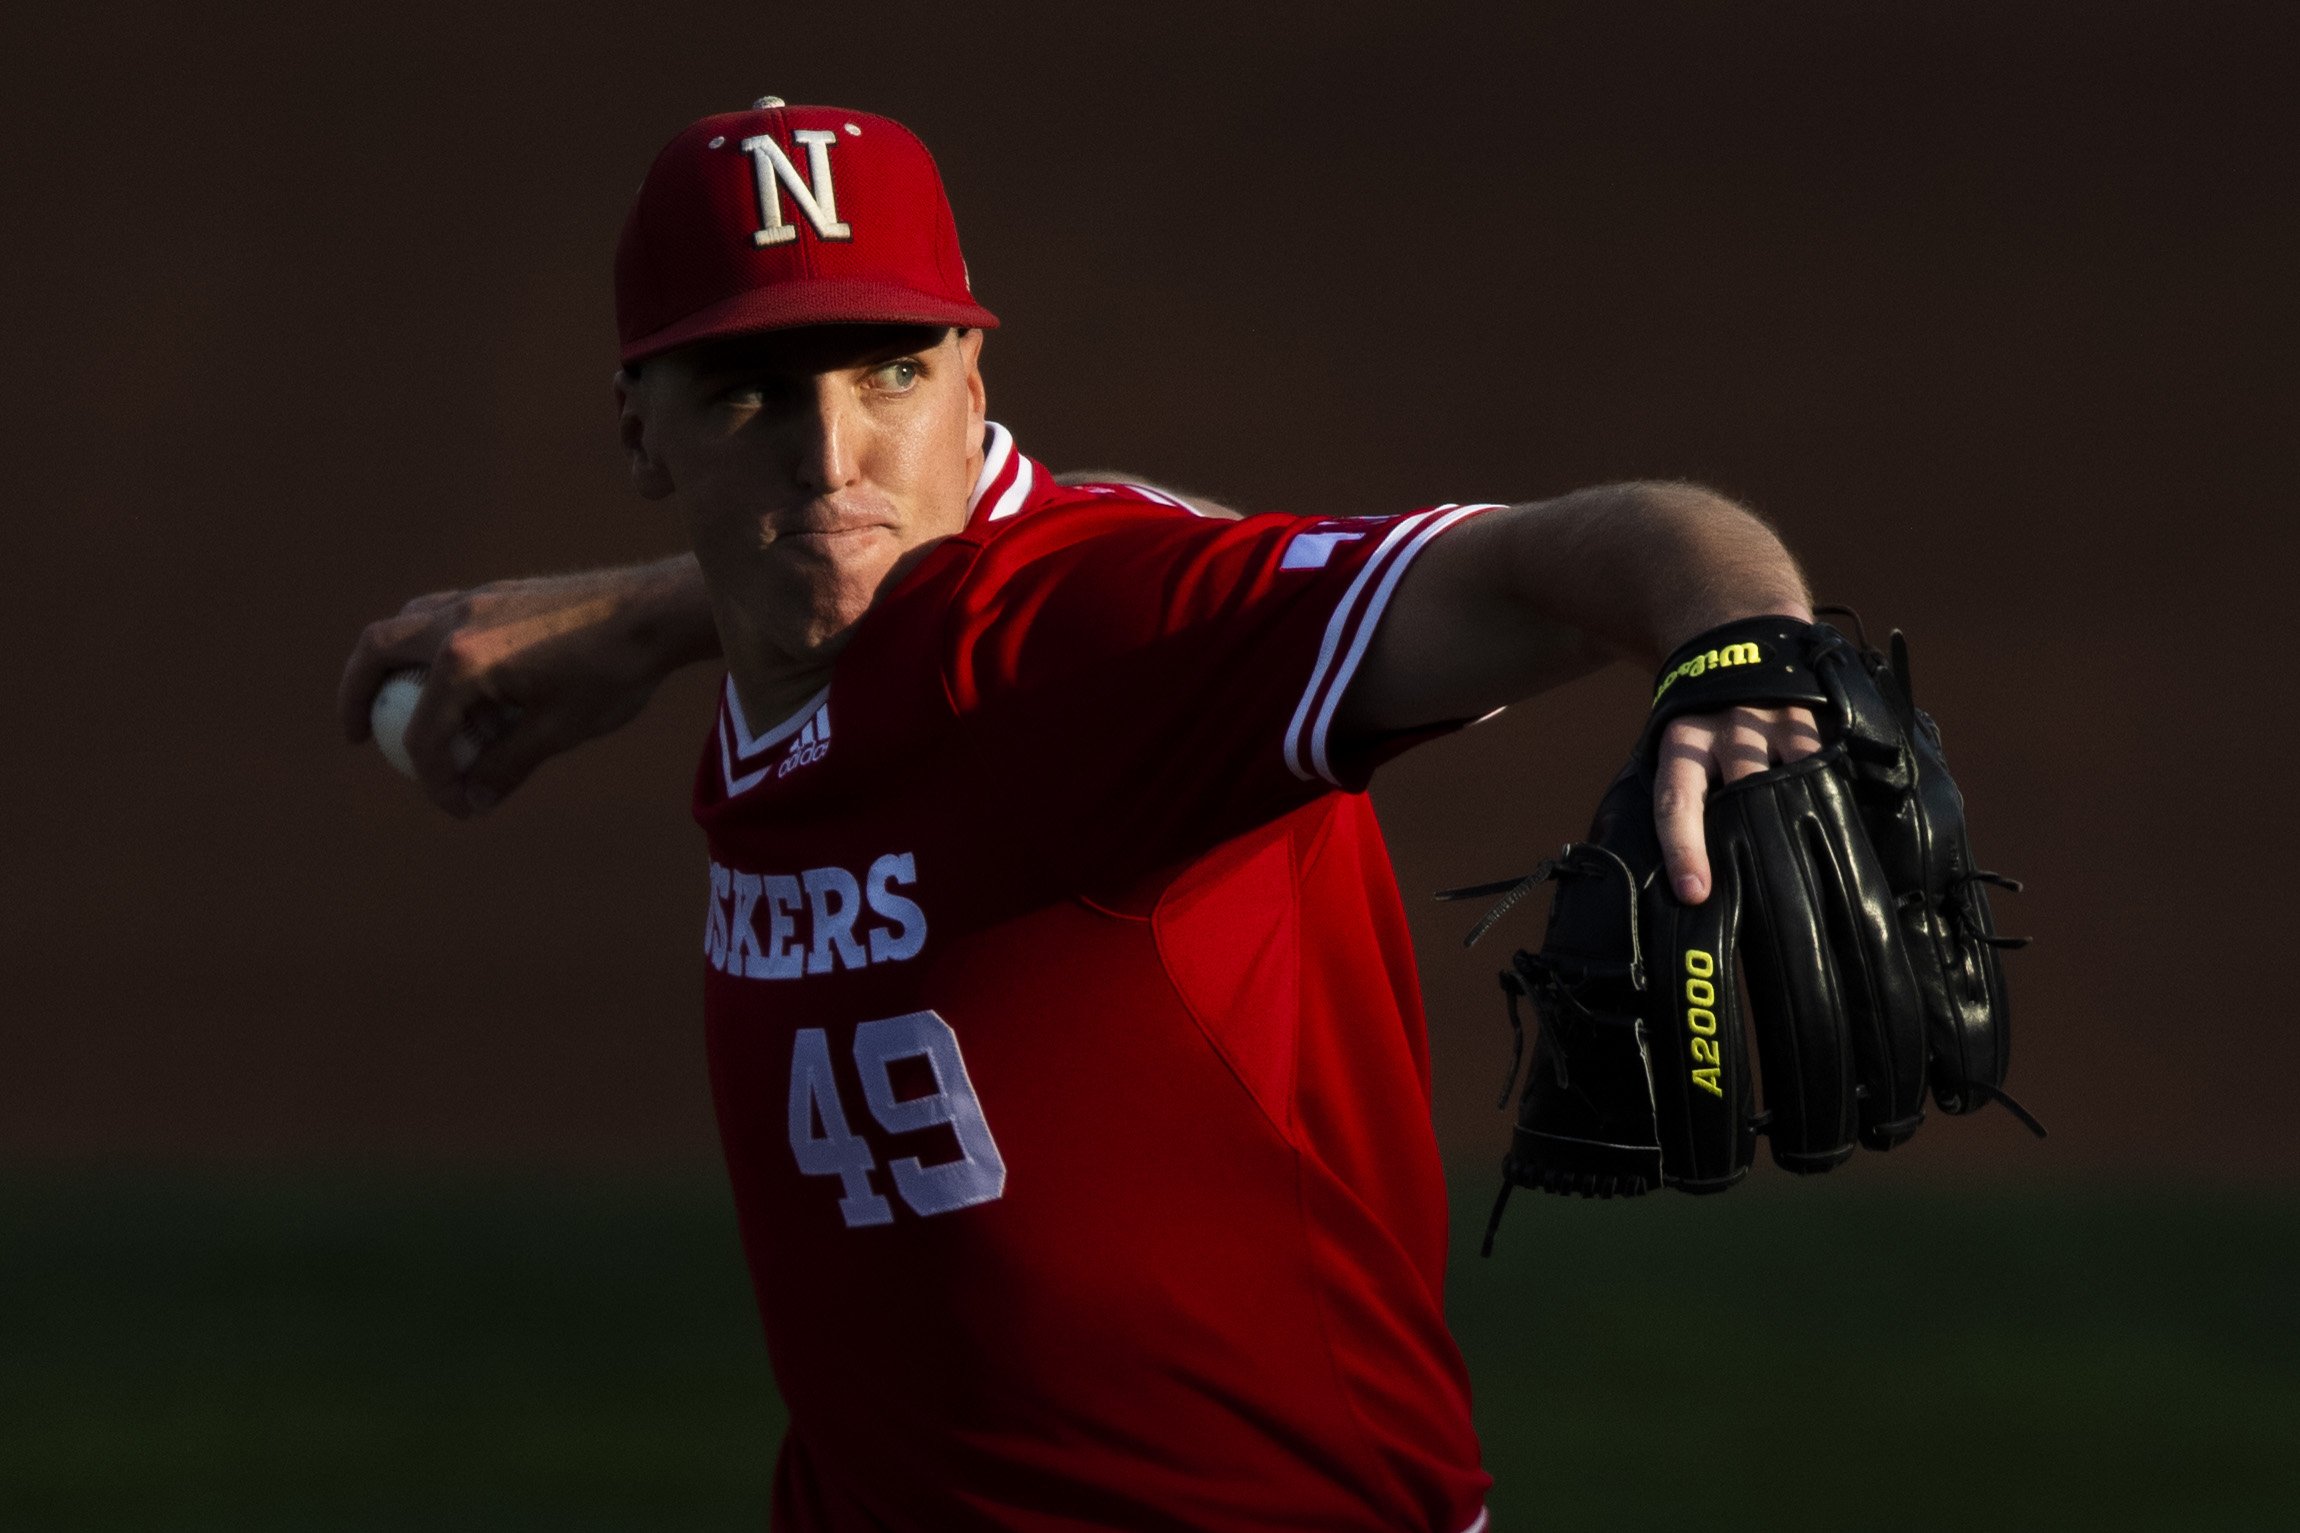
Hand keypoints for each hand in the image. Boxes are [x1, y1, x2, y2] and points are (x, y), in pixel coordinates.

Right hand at [337, 560, 711, 816]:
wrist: (655, 611)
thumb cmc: (612, 672)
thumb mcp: (558, 730)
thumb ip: (507, 765)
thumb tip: (475, 799)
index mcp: (465, 661)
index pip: (425, 735)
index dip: (436, 782)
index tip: (459, 807)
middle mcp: (456, 621)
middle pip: (377, 654)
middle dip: (355, 697)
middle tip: (357, 736)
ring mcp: (474, 598)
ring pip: (403, 625)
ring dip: (386, 665)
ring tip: (392, 703)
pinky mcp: (496, 591)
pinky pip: (436, 614)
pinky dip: (423, 646)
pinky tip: (448, 676)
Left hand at [1652, 704, 1823, 902]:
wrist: (1733, 647)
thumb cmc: (1703, 722)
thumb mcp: (1680, 748)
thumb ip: (1685, 795)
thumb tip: (1689, 874)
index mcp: (1681, 744)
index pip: (1676, 802)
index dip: (1684, 849)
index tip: (1695, 892)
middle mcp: (1725, 731)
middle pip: (1742, 793)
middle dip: (1754, 841)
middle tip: (1771, 895)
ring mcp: (1770, 719)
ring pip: (1789, 777)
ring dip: (1797, 820)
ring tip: (1813, 872)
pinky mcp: (1807, 714)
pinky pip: (1823, 760)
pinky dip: (1830, 793)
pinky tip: (1839, 824)